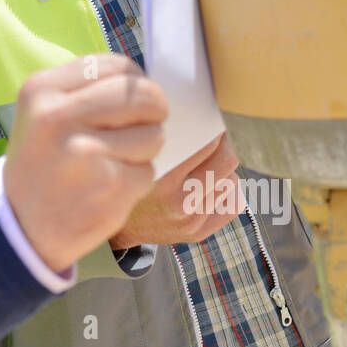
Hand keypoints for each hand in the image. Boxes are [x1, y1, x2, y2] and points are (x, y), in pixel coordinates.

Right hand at [3, 54, 166, 271]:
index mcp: (42, 89)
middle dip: (153, 114)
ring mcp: (85, 152)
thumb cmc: (44, 161)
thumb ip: (88, 90)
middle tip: (140, 131)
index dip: (137, 83)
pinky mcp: (109, 185)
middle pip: (144, 96)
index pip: (117, 66)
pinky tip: (108, 188)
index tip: (133, 103)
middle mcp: (59, 116)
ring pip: (153, 135)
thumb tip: (145, 82)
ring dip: (144, 151)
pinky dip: (136, 182)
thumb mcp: (45, 112)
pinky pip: (148, 171)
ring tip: (113, 163)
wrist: (19, 225)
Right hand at [107, 131, 242, 248]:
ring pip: (232, 181)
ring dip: (221, 171)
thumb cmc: (126, 177)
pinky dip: (225, 193)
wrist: (114, 225)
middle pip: (227, 160)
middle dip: (224, 146)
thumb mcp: (137, 153)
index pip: (209, 144)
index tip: (208, 122)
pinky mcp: (198, 233)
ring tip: (204, 167)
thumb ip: (162, 136)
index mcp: (163, 177)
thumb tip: (197, 113)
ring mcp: (191, 220)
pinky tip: (208, 188)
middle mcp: (179, 202)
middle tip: (214, 140)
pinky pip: (232, 205)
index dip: (213, 129)